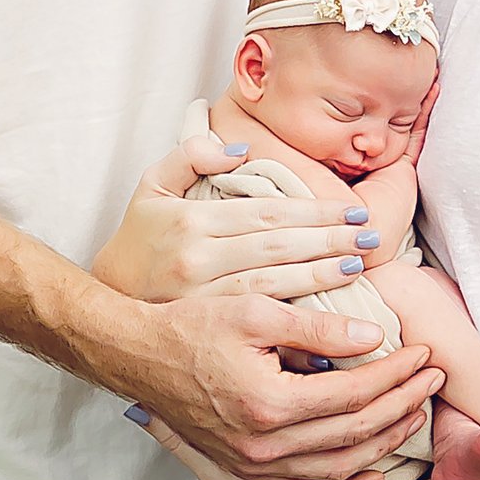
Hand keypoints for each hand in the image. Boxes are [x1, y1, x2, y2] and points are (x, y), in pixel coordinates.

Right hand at [93, 128, 384, 306]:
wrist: (108, 306)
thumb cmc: (139, 241)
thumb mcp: (152, 187)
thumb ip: (190, 156)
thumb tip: (237, 148)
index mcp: (190, 223)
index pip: (265, 213)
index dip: (314, 212)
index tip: (351, 211)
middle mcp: (197, 262)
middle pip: (276, 248)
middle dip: (329, 242)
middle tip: (370, 237)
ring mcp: (202, 301)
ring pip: (272, 285)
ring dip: (321, 277)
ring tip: (358, 266)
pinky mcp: (208, 330)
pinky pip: (259, 322)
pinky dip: (296, 316)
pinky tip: (329, 312)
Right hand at [122, 286, 440, 479]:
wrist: (138, 357)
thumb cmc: (191, 326)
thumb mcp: (254, 310)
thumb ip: (317, 327)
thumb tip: (374, 337)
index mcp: (270, 403)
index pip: (355, 392)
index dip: (396, 373)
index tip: (423, 353)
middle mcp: (264, 445)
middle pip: (355, 432)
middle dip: (403, 404)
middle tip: (433, 379)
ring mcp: (255, 464)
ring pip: (339, 469)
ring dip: (384, 443)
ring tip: (414, 414)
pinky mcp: (246, 471)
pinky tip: (373, 471)